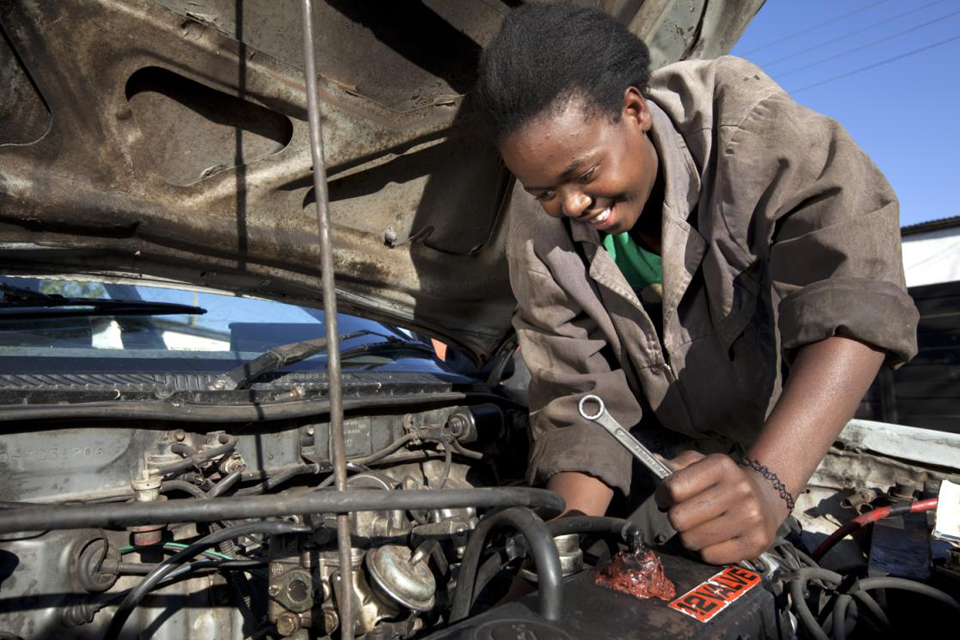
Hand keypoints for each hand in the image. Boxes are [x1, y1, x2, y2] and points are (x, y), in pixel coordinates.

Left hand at [654, 451, 787, 563]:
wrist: (766, 497)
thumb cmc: (723, 482)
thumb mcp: (701, 463)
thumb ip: (676, 465)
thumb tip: (655, 460)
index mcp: (721, 466)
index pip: (673, 489)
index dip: (662, 496)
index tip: (667, 498)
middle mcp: (739, 489)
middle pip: (679, 519)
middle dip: (676, 518)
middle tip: (686, 515)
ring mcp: (750, 517)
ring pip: (691, 540)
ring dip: (690, 536)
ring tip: (702, 526)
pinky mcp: (756, 542)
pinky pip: (710, 556)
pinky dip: (707, 550)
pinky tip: (716, 538)